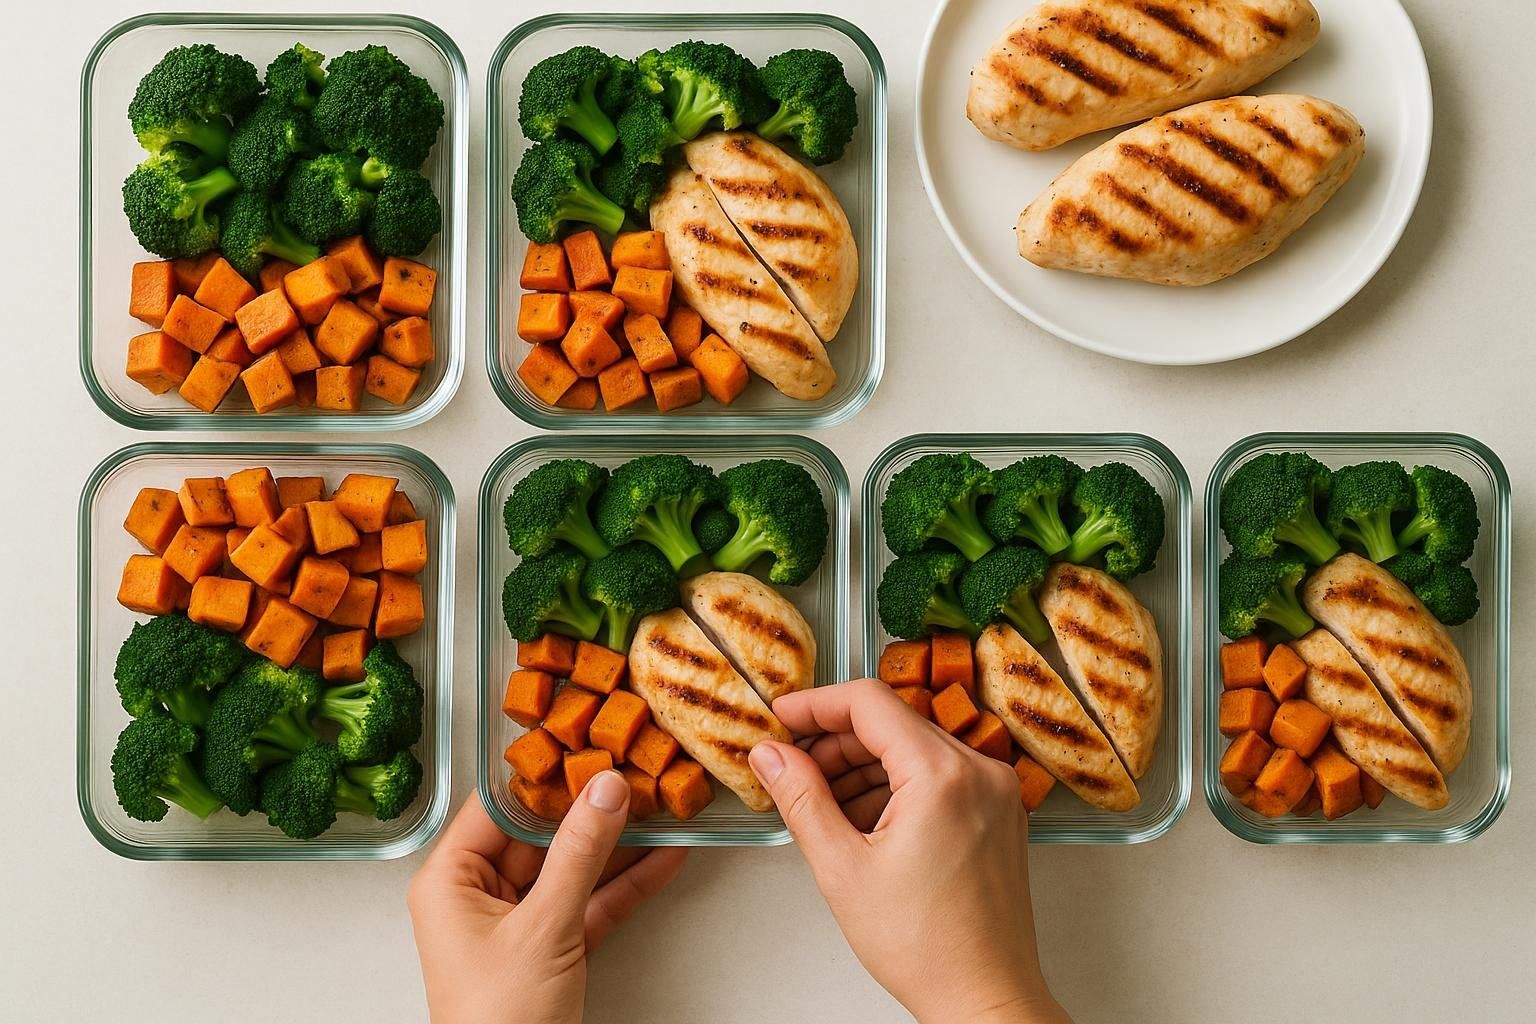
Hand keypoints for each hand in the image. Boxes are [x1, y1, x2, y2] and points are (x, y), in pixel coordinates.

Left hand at [407, 773, 687, 1023]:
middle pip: (541, 833)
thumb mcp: (543, 928)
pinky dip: (628, 884)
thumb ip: (578, 854)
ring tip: (661, 806)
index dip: (545, 775)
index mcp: (450, 881)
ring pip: (574, 867)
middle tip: (636, 771)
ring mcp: (519, 922)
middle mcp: (479, 895)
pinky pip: (592, 903)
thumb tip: (604, 791)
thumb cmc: (497, 1023)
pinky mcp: (553, 949)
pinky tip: (664, 858)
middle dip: (593, 808)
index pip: (499, 806)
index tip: (588, 746)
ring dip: (620, 844)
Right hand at [749, 679, 1071, 1023]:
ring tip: (821, 803)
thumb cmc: (927, 947)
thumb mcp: (842, 868)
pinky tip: (862, 820)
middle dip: (836, 740)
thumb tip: (771, 755)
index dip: (816, 704)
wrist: (985, 997)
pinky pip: (939, 774)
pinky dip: (897, 785)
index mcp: (943, 775)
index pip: (869, 702)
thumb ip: (801, 799)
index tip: (782, 716)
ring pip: (915, 747)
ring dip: (864, 765)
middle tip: (792, 765)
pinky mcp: (998, 812)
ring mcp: (995, 791)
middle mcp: (980, 771)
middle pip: (893, 722)